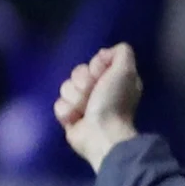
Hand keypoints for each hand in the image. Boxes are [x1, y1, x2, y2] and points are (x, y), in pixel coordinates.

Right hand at [53, 43, 142, 170]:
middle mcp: (99, 89)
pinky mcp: (69, 117)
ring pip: (66, 87)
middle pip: (77, 72)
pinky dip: (67, 112)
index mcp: (113, 78)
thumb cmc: (114, 102)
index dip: (95, 66)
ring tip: (84, 110)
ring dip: (75, 99)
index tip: (102, 75)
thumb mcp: (126, 71)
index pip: (94, 61)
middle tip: (92, 94)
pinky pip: (59, 104)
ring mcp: (82, 103)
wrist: (101, 133)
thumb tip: (104, 53)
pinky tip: (76, 119)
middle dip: (83, 83)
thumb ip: (121, 52)